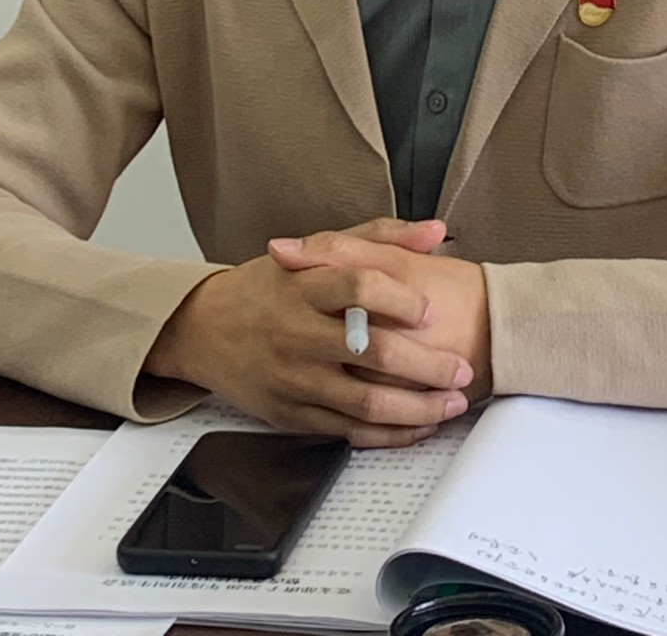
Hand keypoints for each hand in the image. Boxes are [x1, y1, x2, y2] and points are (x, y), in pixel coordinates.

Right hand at [147, 217, 473, 447]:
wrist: (203, 329)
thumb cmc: (266, 287)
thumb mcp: (314, 250)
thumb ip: (377, 237)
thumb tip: (436, 232)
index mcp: (303, 286)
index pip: (358, 286)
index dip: (401, 297)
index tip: (432, 310)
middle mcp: (298, 333)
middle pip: (372, 350)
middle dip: (428, 364)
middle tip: (462, 366)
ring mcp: (295, 379)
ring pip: (367, 401)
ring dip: (419, 407)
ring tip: (453, 402)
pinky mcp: (292, 415)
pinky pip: (350, 431)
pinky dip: (391, 433)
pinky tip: (418, 425)